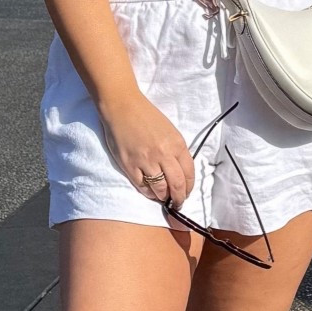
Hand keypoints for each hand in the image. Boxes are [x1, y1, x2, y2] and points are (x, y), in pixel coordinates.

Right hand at [101, 92, 196, 207]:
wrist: (123, 106)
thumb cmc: (147, 117)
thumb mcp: (170, 131)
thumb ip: (176, 151)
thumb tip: (180, 173)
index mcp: (177, 144)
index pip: (189, 174)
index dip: (189, 188)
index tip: (186, 194)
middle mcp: (164, 154)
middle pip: (177, 185)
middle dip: (179, 198)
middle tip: (177, 203)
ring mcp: (146, 161)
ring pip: (160, 189)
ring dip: (163, 197)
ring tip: (163, 198)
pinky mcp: (129, 165)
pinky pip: (142, 186)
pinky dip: (148, 193)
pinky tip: (150, 192)